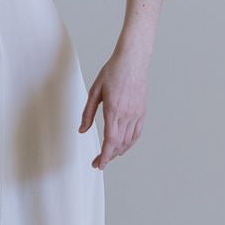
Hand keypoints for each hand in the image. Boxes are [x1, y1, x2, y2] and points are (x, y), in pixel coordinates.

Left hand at [79, 53, 147, 169]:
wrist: (132, 60)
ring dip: (118, 151)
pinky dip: (130, 143)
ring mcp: (136, 113)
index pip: (110, 140)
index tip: (98, 164)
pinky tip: (123, 146)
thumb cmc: (112, 72)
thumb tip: (82, 130)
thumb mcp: (94, 91)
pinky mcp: (142, 111)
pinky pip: (137, 133)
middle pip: (119, 144)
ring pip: (129, 140)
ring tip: (108, 156)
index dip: (104, 155)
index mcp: (114, 109)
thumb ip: (88, 113)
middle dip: (108, 156)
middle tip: (98, 162)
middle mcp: (127, 114)